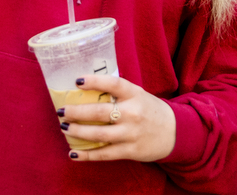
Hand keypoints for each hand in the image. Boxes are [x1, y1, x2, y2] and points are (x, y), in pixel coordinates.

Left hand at [58, 75, 175, 162]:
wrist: (174, 132)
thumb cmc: (149, 110)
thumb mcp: (138, 94)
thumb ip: (118, 92)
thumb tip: (86, 85)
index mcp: (135, 94)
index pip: (113, 84)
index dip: (94, 81)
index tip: (77, 81)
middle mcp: (133, 113)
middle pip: (100, 112)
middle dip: (77, 112)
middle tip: (62, 111)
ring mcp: (131, 133)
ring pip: (99, 134)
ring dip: (78, 132)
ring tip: (64, 128)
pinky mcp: (130, 151)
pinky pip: (104, 154)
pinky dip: (87, 155)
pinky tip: (73, 154)